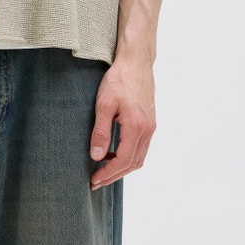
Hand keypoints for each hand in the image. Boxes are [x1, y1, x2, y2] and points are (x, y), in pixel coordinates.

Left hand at [89, 55, 154, 187]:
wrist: (136, 62)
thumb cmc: (119, 80)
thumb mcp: (103, 105)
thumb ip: (101, 132)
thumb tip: (97, 156)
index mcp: (137, 127)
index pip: (124, 161)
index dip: (108, 173)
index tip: (94, 180)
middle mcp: (148, 130)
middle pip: (133, 164)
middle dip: (114, 175)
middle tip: (96, 181)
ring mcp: (151, 127)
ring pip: (139, 158)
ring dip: (121, 167)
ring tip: (102, 171)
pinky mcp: (149, 122)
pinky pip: (141, 148)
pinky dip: (128, 156)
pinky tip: (113, 154)